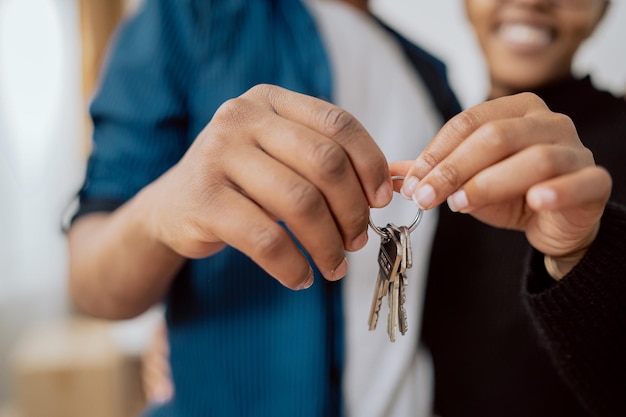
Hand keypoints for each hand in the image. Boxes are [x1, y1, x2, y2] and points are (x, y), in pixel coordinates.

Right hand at [140, 84, 391, 288]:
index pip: (338, 123)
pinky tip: (301, 278)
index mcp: (270, 101)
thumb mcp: (283, 159)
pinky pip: (266, 239)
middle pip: (325, 163)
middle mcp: (241, 118)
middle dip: (352, 211)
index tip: (381, 201)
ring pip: (299, 203)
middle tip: (357, 242)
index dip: (370, 164)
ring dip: (328, 244)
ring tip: (334, 266)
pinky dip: (293, 265)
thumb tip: (395, 184)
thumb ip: (331, 163)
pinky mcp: (202, 199)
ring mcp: (217, 154)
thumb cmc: (243, 184)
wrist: (173, 206)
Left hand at [392, 93, 611, 277]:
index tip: (412, 182)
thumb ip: (436, 172)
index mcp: (516, 111)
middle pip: (496, 136)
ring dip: (490, 183)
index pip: (469, 122)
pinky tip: (534, 201)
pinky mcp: (594, 181)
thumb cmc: (512, 193)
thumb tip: (393, 173)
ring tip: (459, 205)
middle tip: (424, 197)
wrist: (555, 221)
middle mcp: (548, 122)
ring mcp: (575, 149)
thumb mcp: (469, 181)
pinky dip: (556, 191)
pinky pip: (579, 182)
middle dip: (453, 168)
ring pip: (534, 158)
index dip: (436, 152)